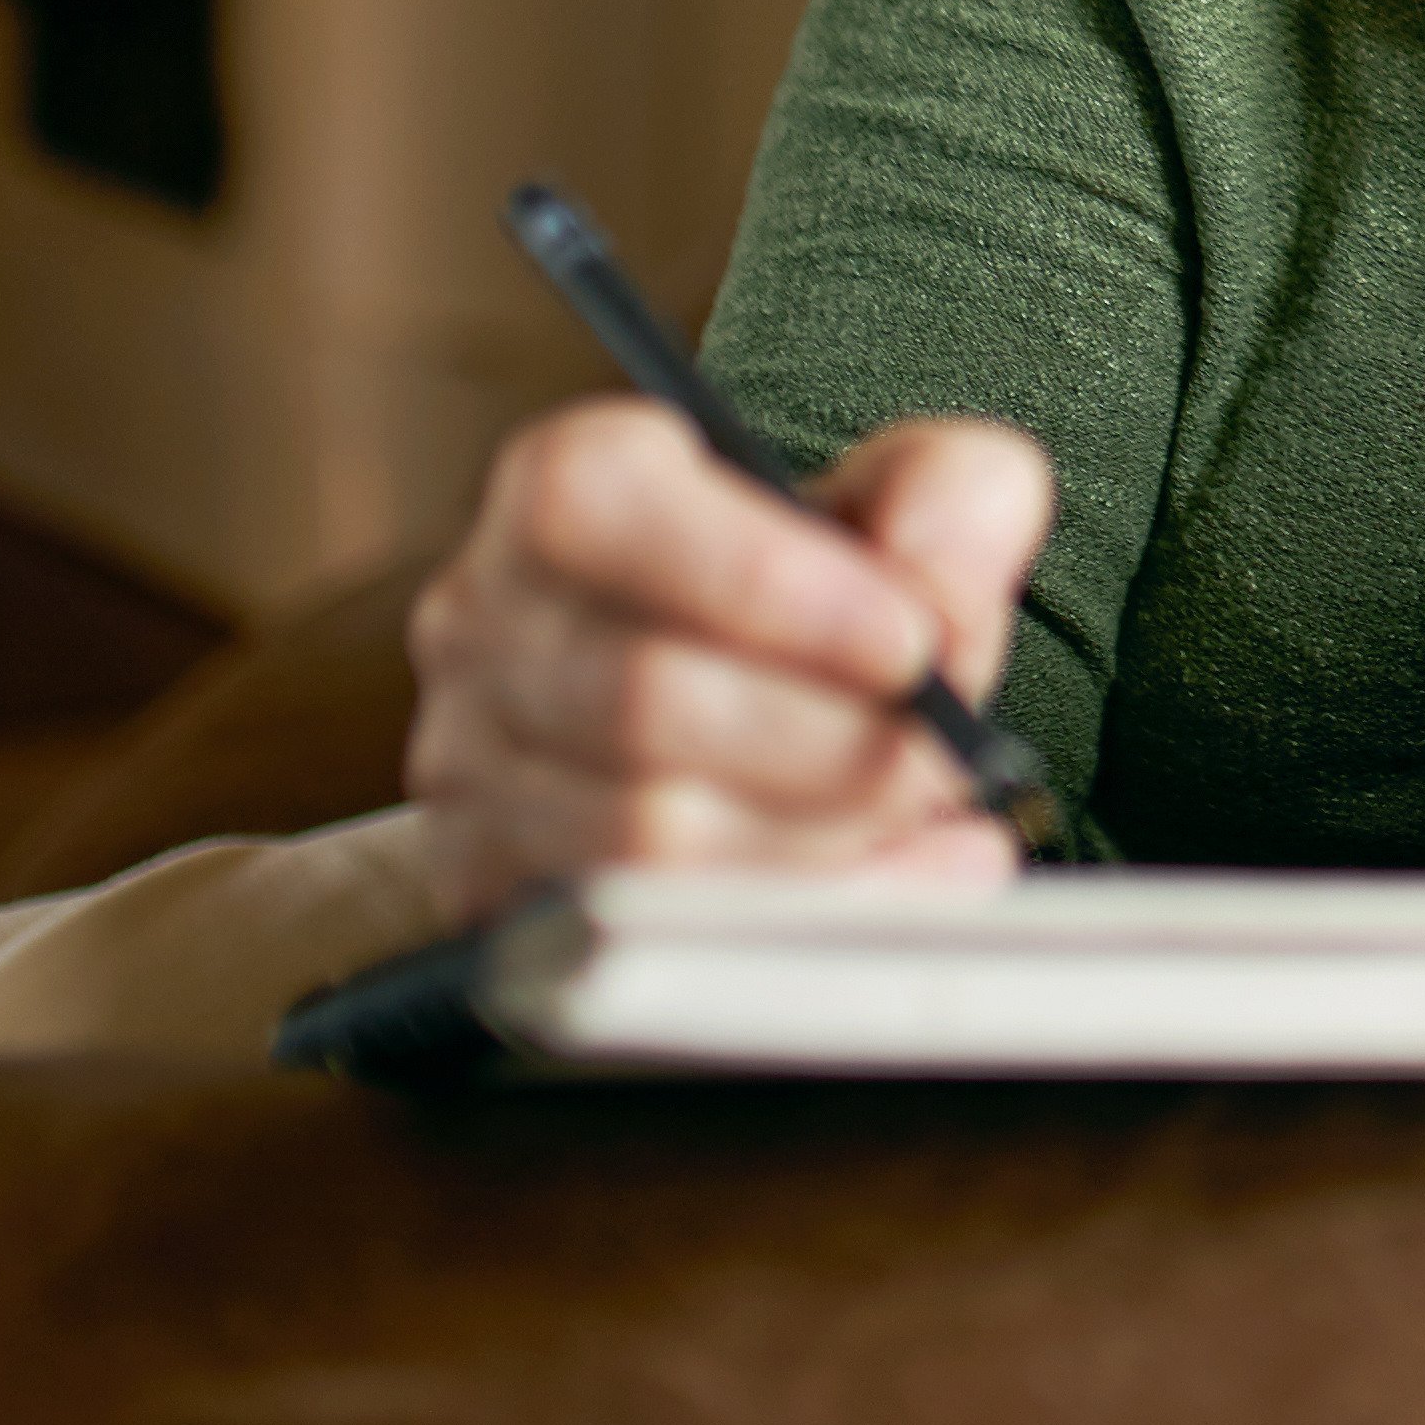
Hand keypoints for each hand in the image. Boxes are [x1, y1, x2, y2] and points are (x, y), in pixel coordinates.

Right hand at [402, 400, 1055, 921]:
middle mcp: (488, 621)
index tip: (907, 642)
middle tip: (945, 755)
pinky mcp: (496, 896)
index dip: (757, 578)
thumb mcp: (909, 496)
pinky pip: (642, 939)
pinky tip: (899, 880)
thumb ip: (952, 501)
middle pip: (639, 695)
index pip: (598, 501)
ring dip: (817, 839)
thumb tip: (941, 610)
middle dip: (828, 741)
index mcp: (568, 485)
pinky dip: (800, 920)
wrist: (746, 699)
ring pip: (641, 836)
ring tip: (925, 815)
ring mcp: (472, 768)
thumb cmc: (823, 586)